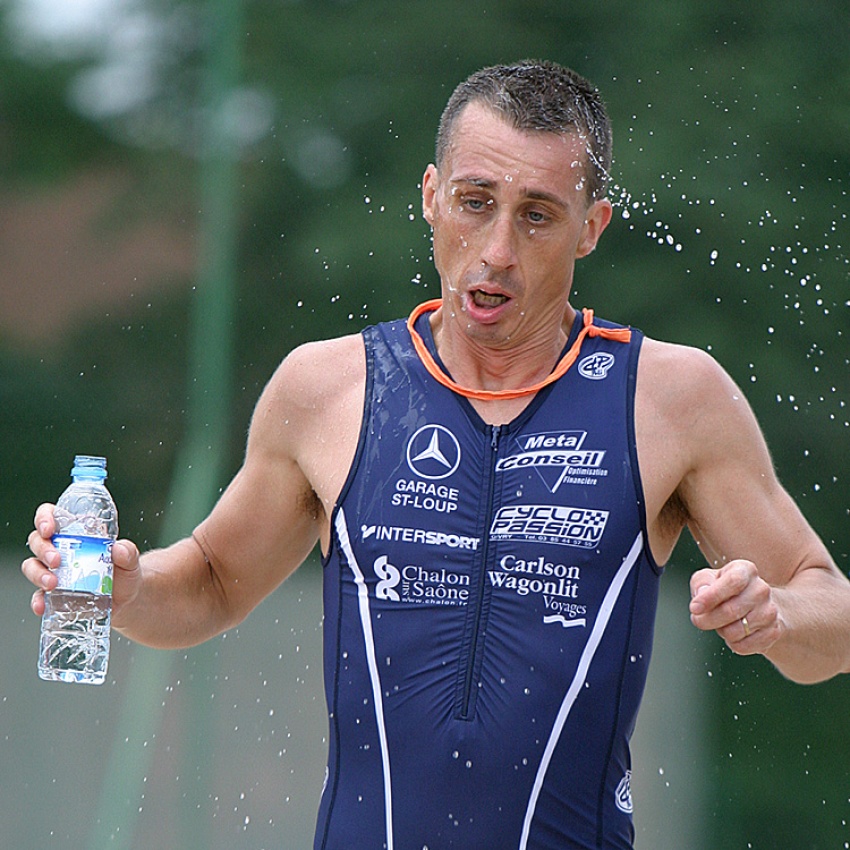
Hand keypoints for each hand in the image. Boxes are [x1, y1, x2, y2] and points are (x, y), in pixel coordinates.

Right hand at [23, 502, 141, 617]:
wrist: (128, 598)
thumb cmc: (125, 571)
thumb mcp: (130, 560)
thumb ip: (128, 552)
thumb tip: (119, 548)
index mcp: (76, 532)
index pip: (51, 516)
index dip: (44, 518)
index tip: (49, 529)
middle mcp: (60, 549)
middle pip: (37, 541)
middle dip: (43, 549)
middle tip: (56, 560)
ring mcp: (54, 571)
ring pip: (32, 566)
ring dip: (37, 574)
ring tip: (53, 584)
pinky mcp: (54, 593)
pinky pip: (38, 595)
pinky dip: (38, 600)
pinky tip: (43, 605)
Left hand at [688, 559, 783, 654]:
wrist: (758, 606)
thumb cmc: (725, 589)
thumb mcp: (709, 578)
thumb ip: (701, 583)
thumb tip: (701, 594)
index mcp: (745, 570)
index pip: (732, 582)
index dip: (711, 596)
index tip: (694, 608)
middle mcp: (761, 589)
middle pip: (731, 611)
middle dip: (707, 619)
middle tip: (698, 619)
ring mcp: (770, 612)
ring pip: (735, 631)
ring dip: (721, 631)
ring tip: (722, 623)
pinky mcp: (773, 632)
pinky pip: (743, 646)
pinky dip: (732, 643)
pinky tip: (735, 633)